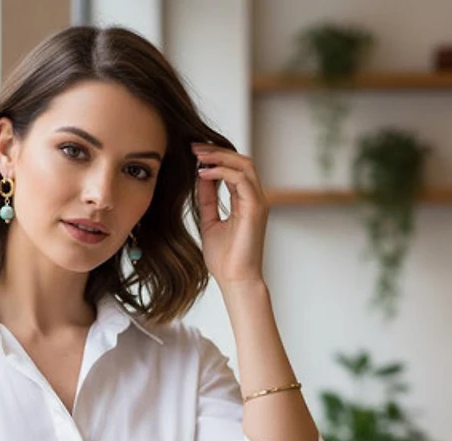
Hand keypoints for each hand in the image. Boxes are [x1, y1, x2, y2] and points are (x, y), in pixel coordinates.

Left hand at [192, 143, 269, 286]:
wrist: (235, 281)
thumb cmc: (225, 259)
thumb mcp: (209, 223)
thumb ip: (207, 200)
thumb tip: (200, 178)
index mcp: (246, 201)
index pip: (235, 169)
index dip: (216, 157)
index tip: (194, 153)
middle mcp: (255, 198)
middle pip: (241, 161)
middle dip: (217, 151)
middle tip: (193, 147)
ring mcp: (258, 202)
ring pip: (244, 165)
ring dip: (219, 156)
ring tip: (197, 155)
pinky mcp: (256, 208)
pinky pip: (241, 179)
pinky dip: (222, 172)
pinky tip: (202, 172)